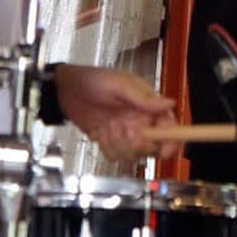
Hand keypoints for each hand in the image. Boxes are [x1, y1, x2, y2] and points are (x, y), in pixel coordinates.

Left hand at [52, 64, 179, 160]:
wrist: (65, 90)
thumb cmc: (92, 80)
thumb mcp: (119, 85)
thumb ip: (144, 98)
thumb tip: (170, 103)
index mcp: (147, 105)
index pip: (169, 125)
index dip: (171, 140)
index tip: (165, 150)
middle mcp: (140, 120)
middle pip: (153, 145)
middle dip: (138, 143)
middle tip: (124, 130)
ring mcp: (125, 132)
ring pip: (134, 154)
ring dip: (120, 144)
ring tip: (108, 127)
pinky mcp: (111, 141)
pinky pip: (117, 156)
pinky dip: (108, 148)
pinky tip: (101, 133)